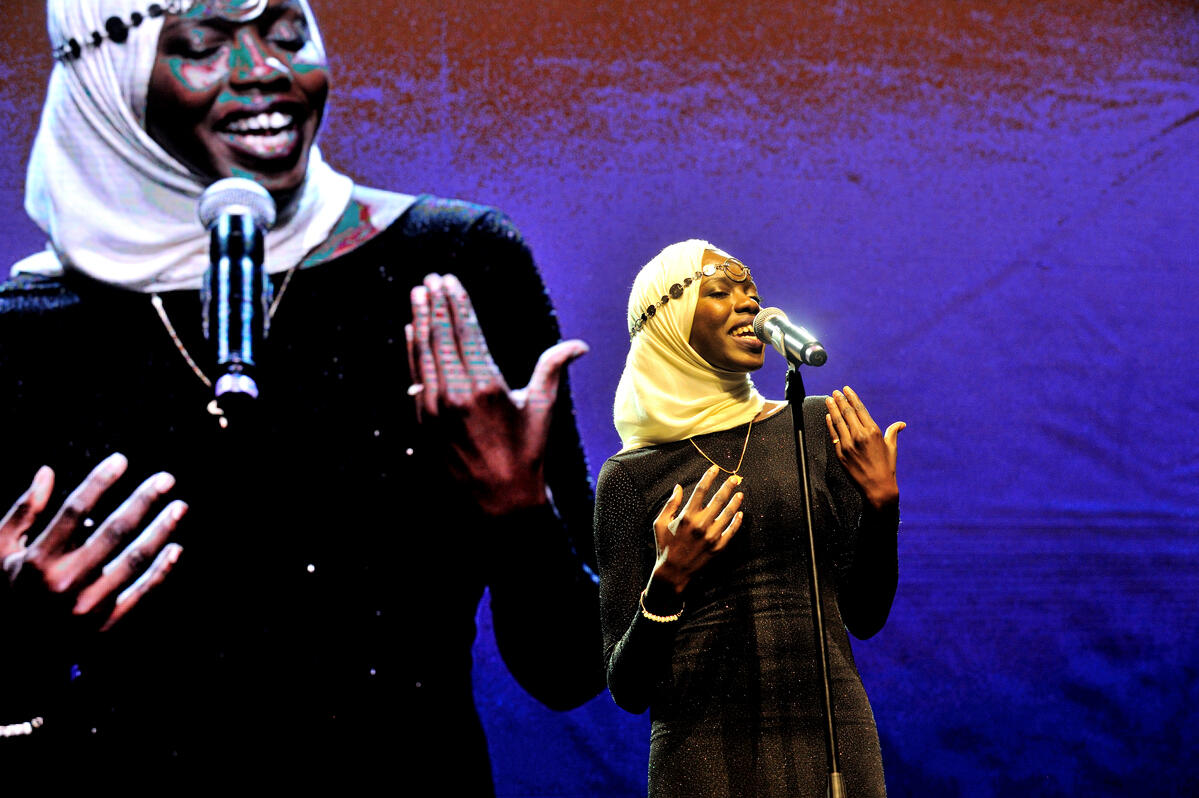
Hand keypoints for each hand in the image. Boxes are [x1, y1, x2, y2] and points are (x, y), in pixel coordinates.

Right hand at [0, 453, 185, 633]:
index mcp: (35, 561)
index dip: (99, 482)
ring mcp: (85, 607)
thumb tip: (47, 472)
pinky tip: (176, 548)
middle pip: (113, 532)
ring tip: (179, 508)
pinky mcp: (103, 626)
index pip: (75, 511)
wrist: (16, 647)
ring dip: (161, 531)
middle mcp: (63, 583)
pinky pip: (140, 594)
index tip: (121, 460)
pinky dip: (161, 570)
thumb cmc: (8, 589)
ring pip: (133, 561)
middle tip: (166, 479)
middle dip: (143, 501)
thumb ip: (22, 513)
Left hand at [405, 273, 587, 515]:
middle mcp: (456, 394)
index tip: (450, 280)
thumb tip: (579, 345)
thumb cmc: (526, 452)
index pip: (467, 332)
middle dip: (436, 304)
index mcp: (486, 386)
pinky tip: (411, 332)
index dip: (457, 302)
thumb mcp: (542, 408)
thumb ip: (553, 368)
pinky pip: (415, 376)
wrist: (498, 501)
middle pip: (441, 337)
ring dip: (420, 321)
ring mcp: (435, 409)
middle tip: (431, 279)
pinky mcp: (423, 421)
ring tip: (418, 294)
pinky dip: (412, 351)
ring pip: (423, 354)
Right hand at [645, 465, 743, 607]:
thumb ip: (670, 504)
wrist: (673, 572)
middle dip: (728, 486)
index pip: (701, 490)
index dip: (709, 477)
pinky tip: (740, 514)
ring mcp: (712, 536)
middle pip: (719, 499)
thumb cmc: (665, 545)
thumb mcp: (660, 523)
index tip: (715, 469)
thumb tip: (677, 487)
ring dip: (735, 502)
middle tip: (735, 478)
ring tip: (740, 494)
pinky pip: (731, 531)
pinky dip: (737, 522)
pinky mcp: (718, 547)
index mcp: (687, 516)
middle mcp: (701, 524)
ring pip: (728, 514)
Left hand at [825, 386, 904, 509]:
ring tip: (829, 400)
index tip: (846, 389)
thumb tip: (901, 424)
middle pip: (847, 413)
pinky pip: (834, 435)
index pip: (859, 409)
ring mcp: (848, 445)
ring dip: (833, 409)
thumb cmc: (887, 466)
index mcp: (873, 431)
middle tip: (835, 392)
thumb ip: (893, 432)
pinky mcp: (841, 454)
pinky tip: (828, 417)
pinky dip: (830, 425)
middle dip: (840, 400)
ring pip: (838, 422)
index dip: (852, 397)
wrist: (877, 487)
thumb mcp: (891, 447)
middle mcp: (859, 436)